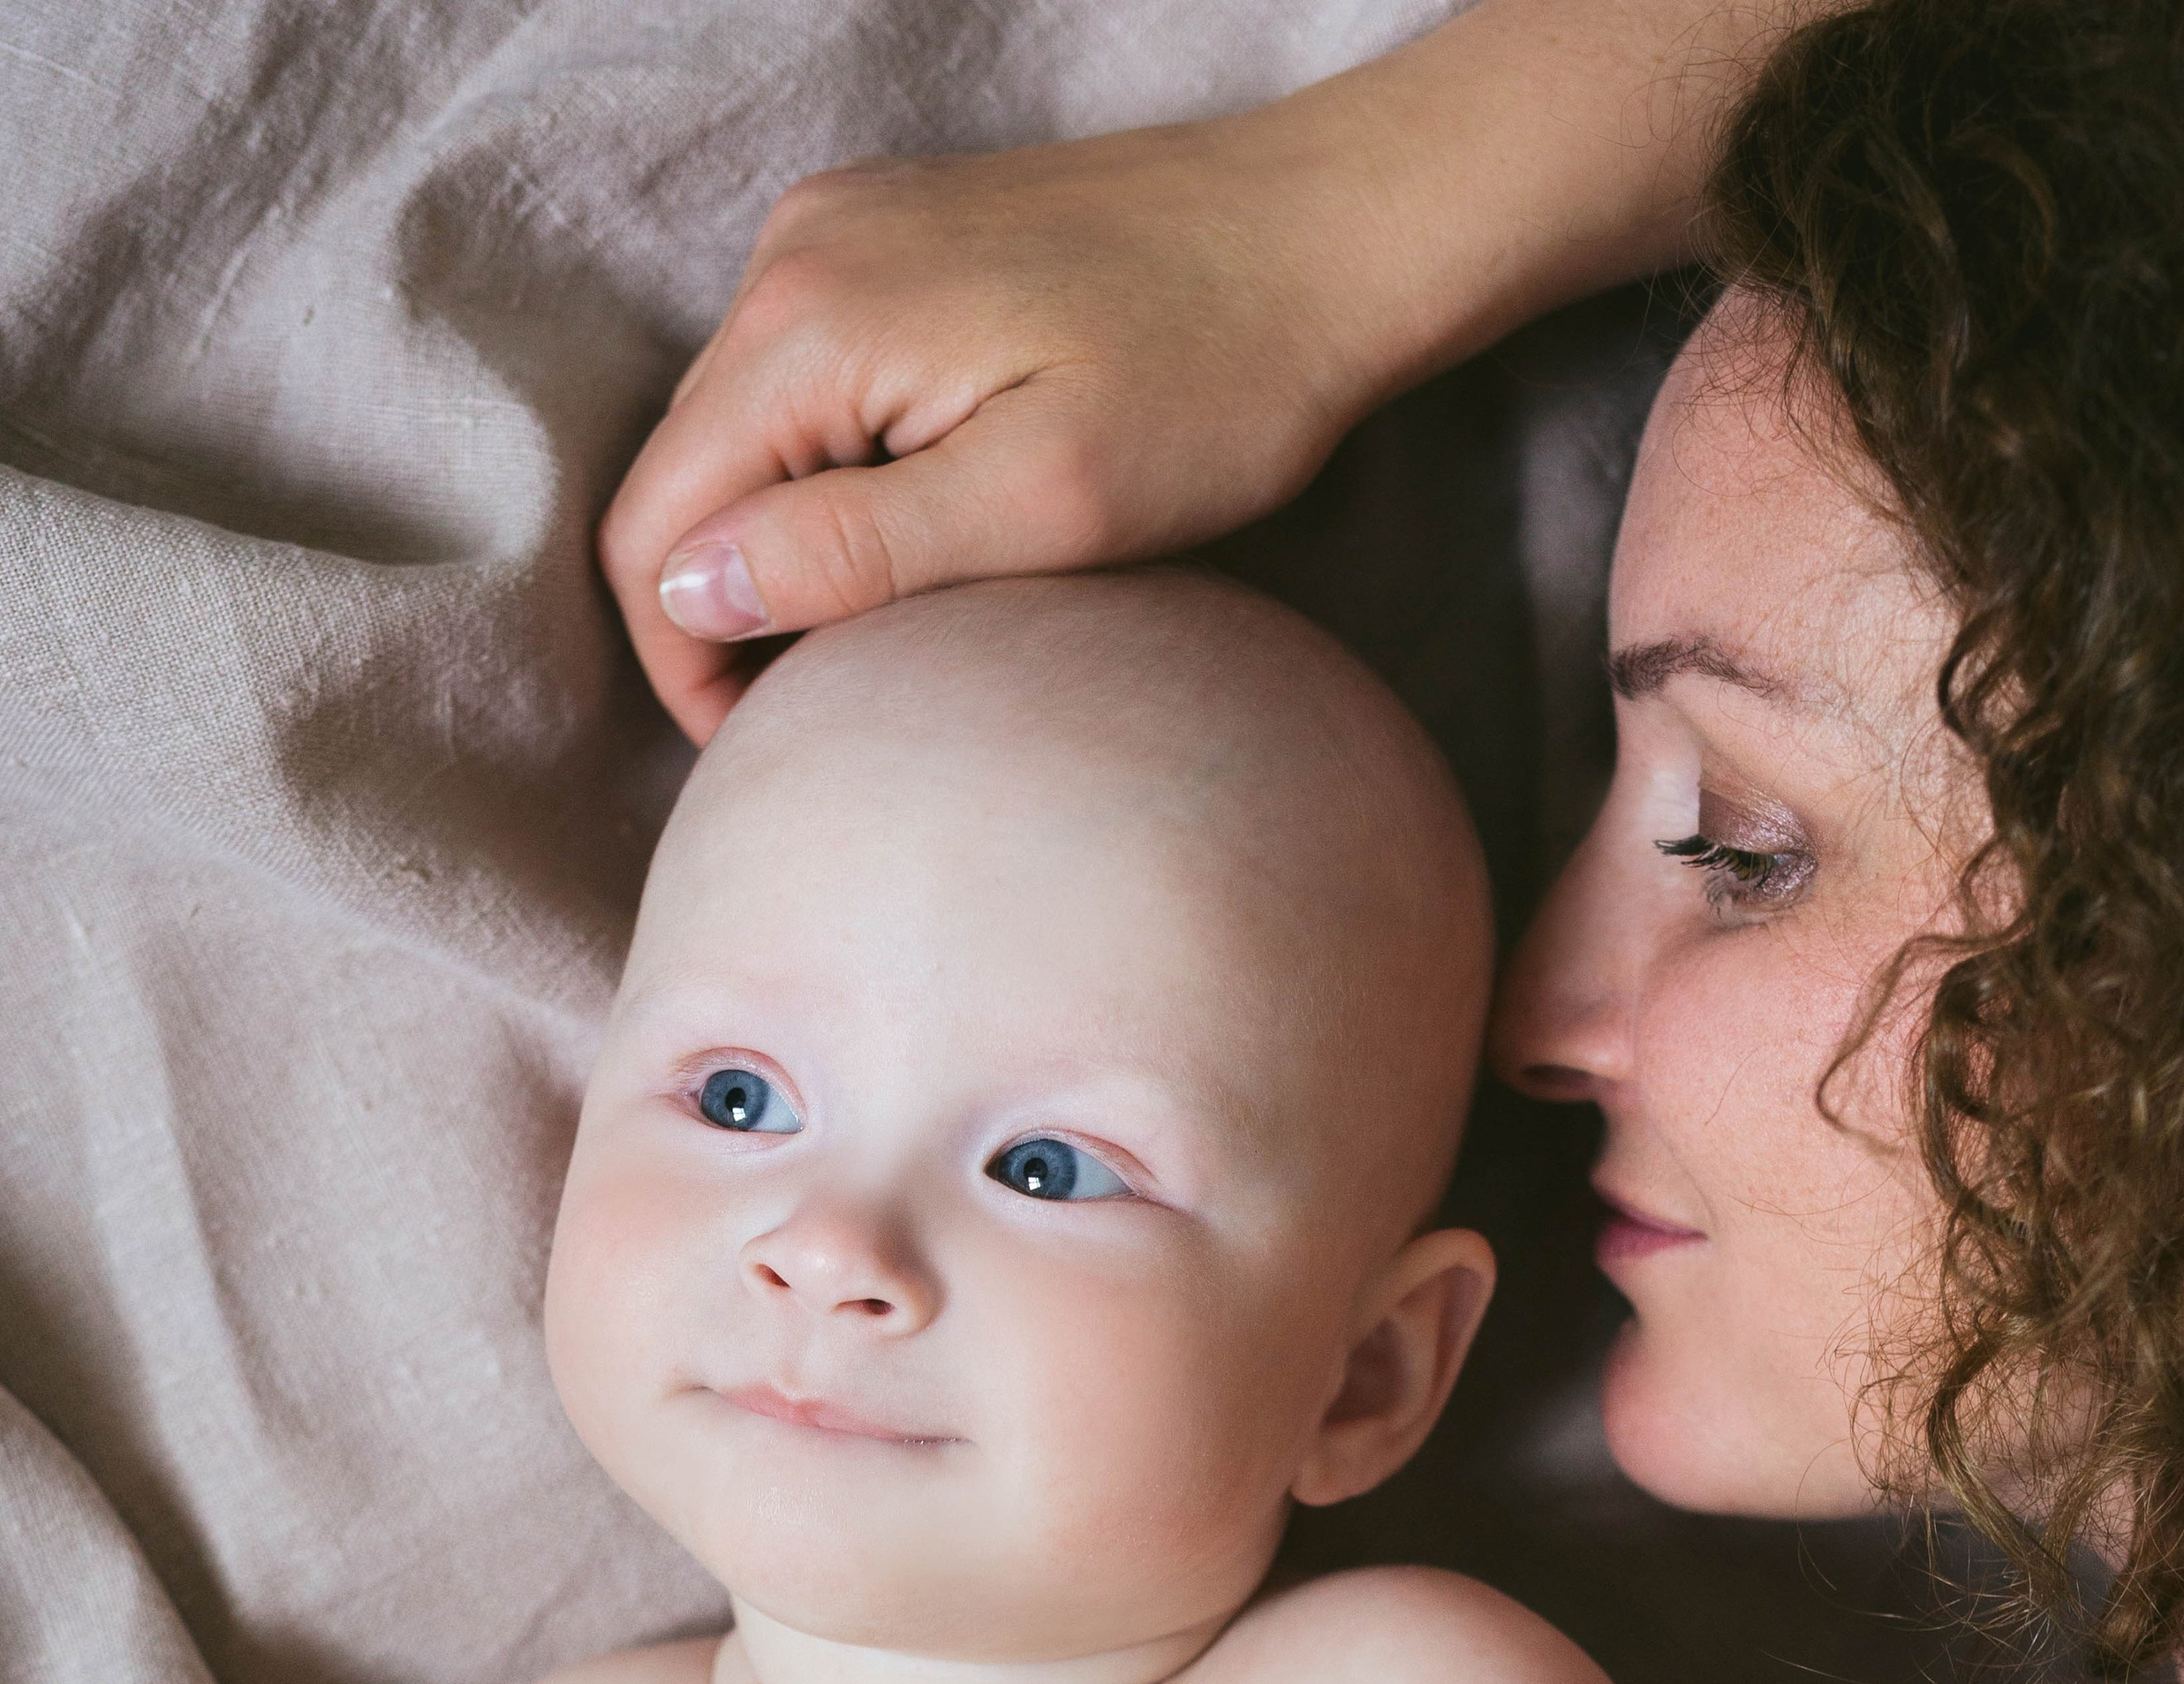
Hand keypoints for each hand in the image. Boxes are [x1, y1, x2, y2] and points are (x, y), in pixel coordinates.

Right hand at [597, 112, 1399, 741]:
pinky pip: (804, 380)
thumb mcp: (1037, 505)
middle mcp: (795, 255)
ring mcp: (837, 233)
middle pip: (681, 476)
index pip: (654, 527)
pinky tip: (924, 527)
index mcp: (812, 323)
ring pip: (740, 434)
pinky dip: (831, 471)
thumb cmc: (1211, 383)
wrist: (1327, 236)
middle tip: (835, 711)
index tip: (769, 749)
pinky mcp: (890, 237)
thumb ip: (850, 550)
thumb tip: (689, 590)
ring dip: (784, 543)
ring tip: (892, 628)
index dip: (687, 662)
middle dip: (728, 609)